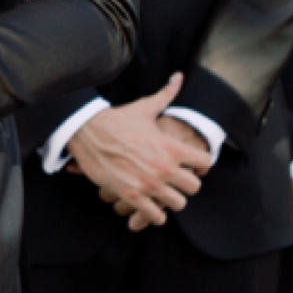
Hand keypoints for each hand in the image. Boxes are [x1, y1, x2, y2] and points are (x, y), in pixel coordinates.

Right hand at [64, 75, 209, 230]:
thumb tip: (178, 76)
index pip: (205, 163)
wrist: (87, 132)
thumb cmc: (117, 120)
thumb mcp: (145, 107)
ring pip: (177, 204)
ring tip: (162, 195)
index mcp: (171, 147)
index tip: (193, 165)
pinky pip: (155, 216)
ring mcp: (148, 184)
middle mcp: (164, 168)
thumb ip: (167, 94)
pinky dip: (154, 214)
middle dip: (186, 185)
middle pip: (194, 188)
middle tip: (176, 182)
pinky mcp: (132, 196)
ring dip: (170, 200)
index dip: (200, 165)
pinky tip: (148, 206)